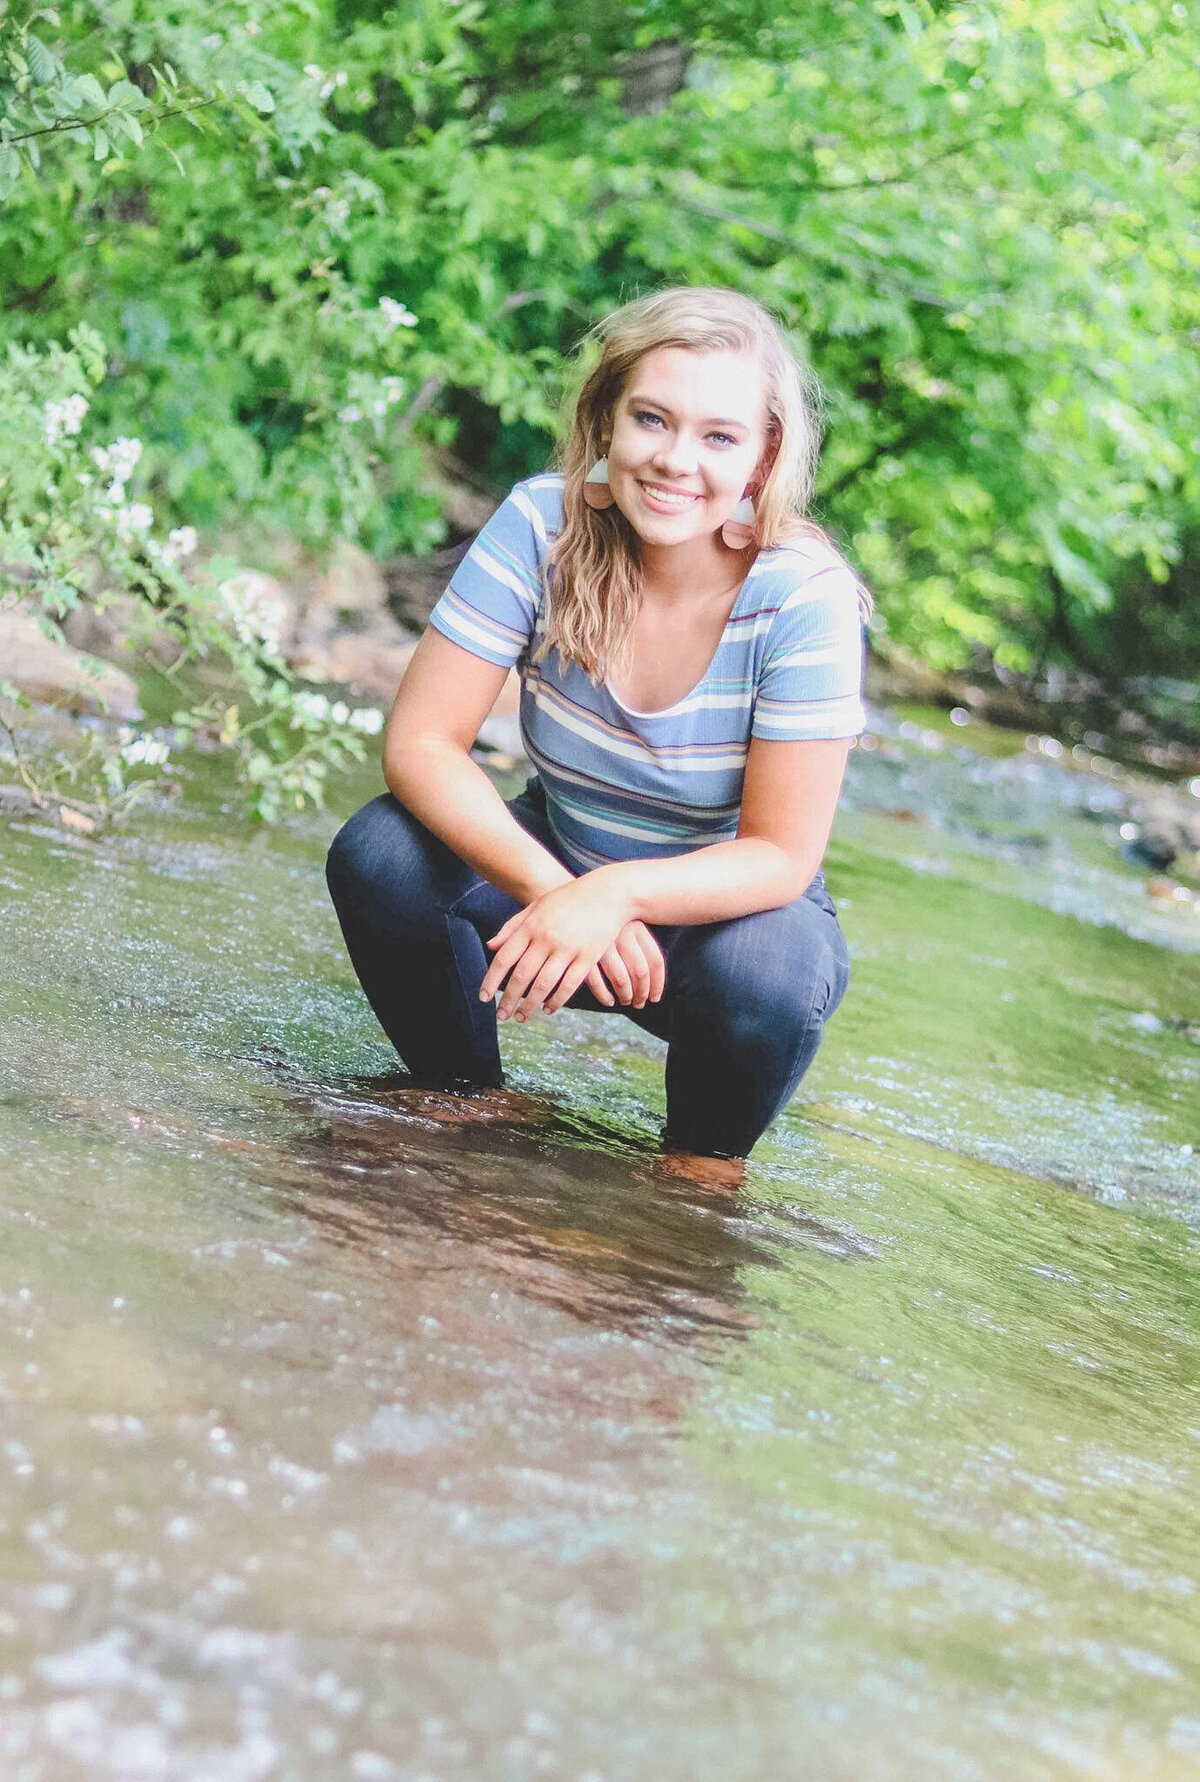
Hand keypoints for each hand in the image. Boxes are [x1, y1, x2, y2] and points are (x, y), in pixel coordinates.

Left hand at [479, 874, 664, 1020]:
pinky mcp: (588, 957)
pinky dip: (557, 1000)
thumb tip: (491, 946)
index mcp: (531, 925)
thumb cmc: (569, 898)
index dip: (491, 980)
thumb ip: (513, 926)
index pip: (505, 958)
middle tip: (501, 1016)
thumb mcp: (537, 906)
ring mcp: (568, 948)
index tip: (484, 998)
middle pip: (521, 976)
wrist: (608, 892)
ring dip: (530, 1005)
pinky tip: (548, 1009)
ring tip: (521, 1017)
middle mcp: (546, 938)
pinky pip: (569, 984)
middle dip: (508, 999)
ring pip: (543, 984)